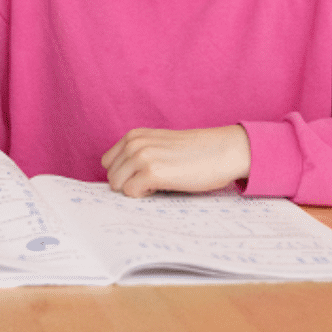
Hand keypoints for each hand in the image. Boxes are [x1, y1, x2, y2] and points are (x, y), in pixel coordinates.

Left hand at [101, 125, 250, 197]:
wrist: (223, 150)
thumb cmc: (195, 152)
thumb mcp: (159, 144)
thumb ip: (139, 153)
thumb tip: (119, 177)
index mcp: (134, 135)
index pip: (108, 162)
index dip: (124, 173)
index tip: (143, 175)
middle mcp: (134, 144)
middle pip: (111, 176)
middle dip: (129, 183)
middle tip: (154, 180)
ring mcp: (142, 157)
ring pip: (117, 185)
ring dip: (136, 189)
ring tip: (158, 183)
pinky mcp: (152, 173)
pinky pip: (131, 193)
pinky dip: (145, 195)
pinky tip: (163, 187)